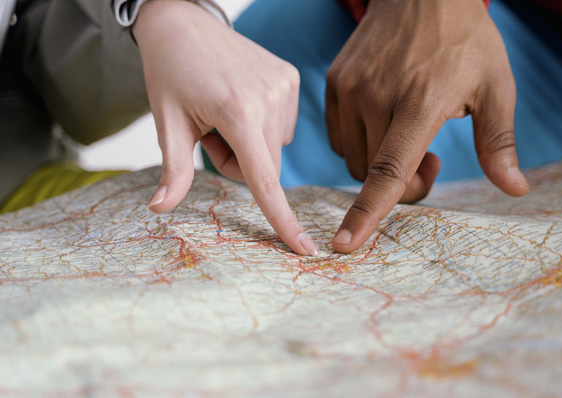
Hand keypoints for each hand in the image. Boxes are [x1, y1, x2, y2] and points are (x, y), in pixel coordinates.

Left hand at [133, 0, 317, 255]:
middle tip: (210, 134)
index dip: (283, 220)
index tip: (305, 250)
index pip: (264, 180)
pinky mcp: (290, 78)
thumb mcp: (168, 122)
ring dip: (250, 146)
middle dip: (239, 165)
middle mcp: (270, 99)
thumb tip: (159, 209)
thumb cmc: (170, 72)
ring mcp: (284, 86)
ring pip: (274, 149)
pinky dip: (261, 126)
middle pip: (265, 168)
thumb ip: (173, 170)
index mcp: (238, 112)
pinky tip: (241, 100)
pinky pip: (281, 127)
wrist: (183, 23)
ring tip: (223, 113)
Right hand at [326, 0, 529, 252]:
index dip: (367, 213)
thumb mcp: (495, 86)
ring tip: (406, 133)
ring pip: (352, 158)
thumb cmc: (465, 40)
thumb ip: (498, 143)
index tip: (345, 245)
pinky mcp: (334, 82)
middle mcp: (375, 97)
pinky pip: (339, 135)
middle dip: (402, 182)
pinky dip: (360, 142)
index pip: (388, 171)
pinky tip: (384, 119)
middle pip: (372, 174)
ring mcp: (349, 88)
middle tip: (431, 158)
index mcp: (419, 103)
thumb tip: (515, 189)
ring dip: (378, 163)